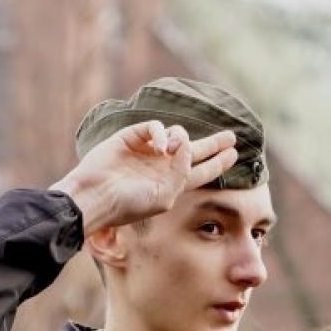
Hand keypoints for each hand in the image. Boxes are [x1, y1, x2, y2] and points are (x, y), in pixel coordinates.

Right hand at [51, 122, 237, 234]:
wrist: (96, 196)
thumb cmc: (128, 204)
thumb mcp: (164, 196)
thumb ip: (182, 171)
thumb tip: (185, 143)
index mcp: (171, 184)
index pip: (202, 171)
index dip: (218, 163)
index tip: (234, 154)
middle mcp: (161, 167)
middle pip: (195, 150)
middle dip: (213, 143)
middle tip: (231, 136)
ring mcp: (146, 151)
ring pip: (175, 134)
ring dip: (179, 139)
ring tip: (169, 150)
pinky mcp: (131, 137)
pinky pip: (154, 126)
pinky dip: (159, 131)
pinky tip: (158, 145)